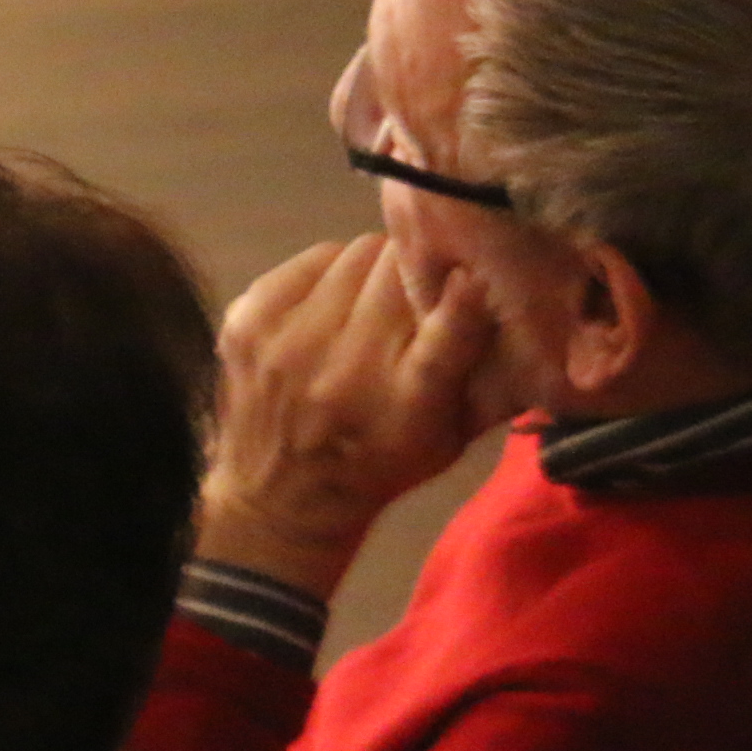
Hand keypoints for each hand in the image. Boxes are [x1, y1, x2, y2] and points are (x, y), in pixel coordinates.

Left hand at [196, 234, 497, 598]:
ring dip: (372, 271)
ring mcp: (287, 339)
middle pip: (397, 263)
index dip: (464, 291)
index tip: (472, 274)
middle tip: (415, 292)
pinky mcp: (247, 319)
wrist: (281, 498)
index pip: (447, 325)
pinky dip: (328, 273)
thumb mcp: (449, 435)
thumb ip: (482, 371)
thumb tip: (504, 289)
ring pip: (355, 252)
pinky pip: (311, 259)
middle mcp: (343, 365)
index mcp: (404, 402)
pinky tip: (330, 308)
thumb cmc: (381, 464)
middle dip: (415, 271)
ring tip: (370, 304)